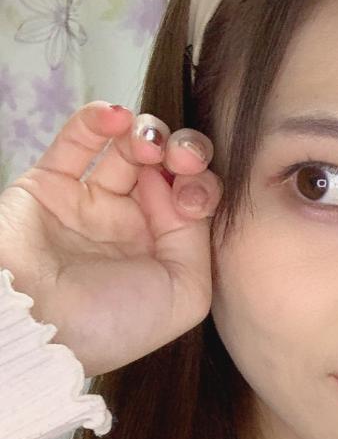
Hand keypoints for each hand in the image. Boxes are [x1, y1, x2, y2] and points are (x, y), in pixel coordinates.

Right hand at [0, 103, 222, 376]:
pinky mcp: (47, 184)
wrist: (35, 320)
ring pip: (127, 148)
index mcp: (162, 256)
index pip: (194, 200)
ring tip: (145, 142)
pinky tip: (117, 117)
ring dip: (146, 133)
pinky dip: (99, 119)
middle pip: (168, 169)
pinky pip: (78, 139)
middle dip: (183, 151)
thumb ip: (199, 239)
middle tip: (179, 156)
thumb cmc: (111, 321)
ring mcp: (88, 204)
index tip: (192, 197)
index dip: (202, 185)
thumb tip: (178, 189)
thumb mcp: (184, 295)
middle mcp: (129, 228)